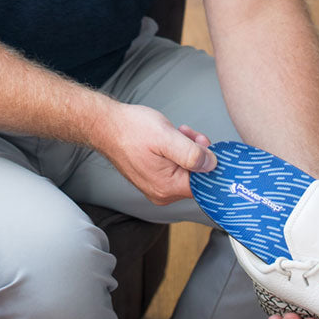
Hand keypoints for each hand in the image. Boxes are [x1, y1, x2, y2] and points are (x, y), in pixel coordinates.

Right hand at [99, 104, 215, 204]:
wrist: (105, 126)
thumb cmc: (131, 129)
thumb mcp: (166, 137)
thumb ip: (192, 153)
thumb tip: (212, 164)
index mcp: (168, 187)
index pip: (204, 184)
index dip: (211, 164)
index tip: (208, 146)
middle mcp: (162, 193)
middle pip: (196, 177)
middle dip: (198, 154)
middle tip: (191, 135)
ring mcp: (156, 187)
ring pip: (186, 171)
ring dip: (188, 150)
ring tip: (178, 133)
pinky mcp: (152, 178)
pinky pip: (174, 169)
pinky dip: (177, 153)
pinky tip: (171, 138)